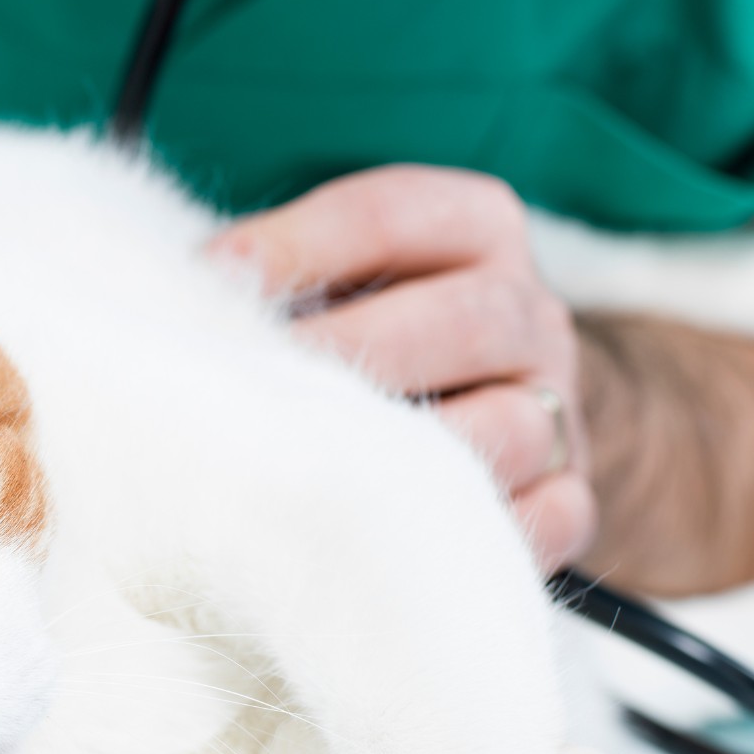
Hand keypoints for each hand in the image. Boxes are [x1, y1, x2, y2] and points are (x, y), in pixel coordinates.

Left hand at [211, 166, 593, 569]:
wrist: (497, 402)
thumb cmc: (374, 332)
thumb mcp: (337, 275)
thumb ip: (274, 275)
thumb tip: (178, 298)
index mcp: (475, 228)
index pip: (390, 213)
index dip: (296, 245)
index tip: (211, 284)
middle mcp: (531, 311)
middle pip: (467, 319)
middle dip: (352, 355)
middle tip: (258, 393)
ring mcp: (561, 408)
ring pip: (513, 430)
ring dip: (411, 458)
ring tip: (318, 477)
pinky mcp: (576, 498)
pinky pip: (549, 519)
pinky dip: (478, 533)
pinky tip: (396, 540)